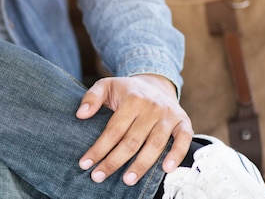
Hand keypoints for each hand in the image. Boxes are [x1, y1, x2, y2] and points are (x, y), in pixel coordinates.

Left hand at [76, 74, 192, 184]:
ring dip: (141, 165)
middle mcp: (152, 107)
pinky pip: (183, 140)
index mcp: (132, 99)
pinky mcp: (183, 122)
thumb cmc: (127, 90)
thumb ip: (91, 97)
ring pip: (155, 144)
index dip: (99, 148)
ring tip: (127, 180)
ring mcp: (169, 116)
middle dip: (114, 161)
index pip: (113, 129)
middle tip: (99, 176)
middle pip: (132, 140)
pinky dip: (177, 155)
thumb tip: (80, 114)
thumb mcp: (106, 85)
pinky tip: (166, 169)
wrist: (156, 84)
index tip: (86, 163)